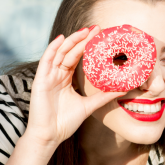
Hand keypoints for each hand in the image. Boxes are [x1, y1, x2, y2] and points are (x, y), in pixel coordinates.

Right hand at [24, 26, 125, 148]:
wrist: (50, 136)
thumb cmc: (65, 122)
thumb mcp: (89, 106)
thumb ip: (104, 96)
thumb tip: (124, 89)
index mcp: (66, 79)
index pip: (77, 58)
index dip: (87, 46)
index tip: (100, 36)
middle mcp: (56, 75)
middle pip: (70, 52)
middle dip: (82, 39)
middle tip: (96, 28)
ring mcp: (48, 76)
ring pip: (60, 53)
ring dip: (71, 40)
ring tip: (84, 31)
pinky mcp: (40, 80)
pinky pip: (46, 60)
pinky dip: (53, 48)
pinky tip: (62, 39)